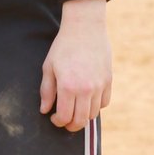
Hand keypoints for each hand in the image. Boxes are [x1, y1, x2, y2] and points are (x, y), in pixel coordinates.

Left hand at [39, 0, 111, 130]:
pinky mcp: (108, 81)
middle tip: (65, 122)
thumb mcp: (49, 66)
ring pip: (93, 114)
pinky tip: (87, 100)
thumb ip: (46, 90)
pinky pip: (104, 103)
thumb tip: (44, 110)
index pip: (65, 116)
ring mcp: (99, 86)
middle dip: (71, 125)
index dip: (58, 122)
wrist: (85, 28)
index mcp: (68, 86)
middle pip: (81, 120)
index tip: (54, 118)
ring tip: (74, 109)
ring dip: (83, 116)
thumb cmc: (63, 46)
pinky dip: (96, 106)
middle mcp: (86, 90)